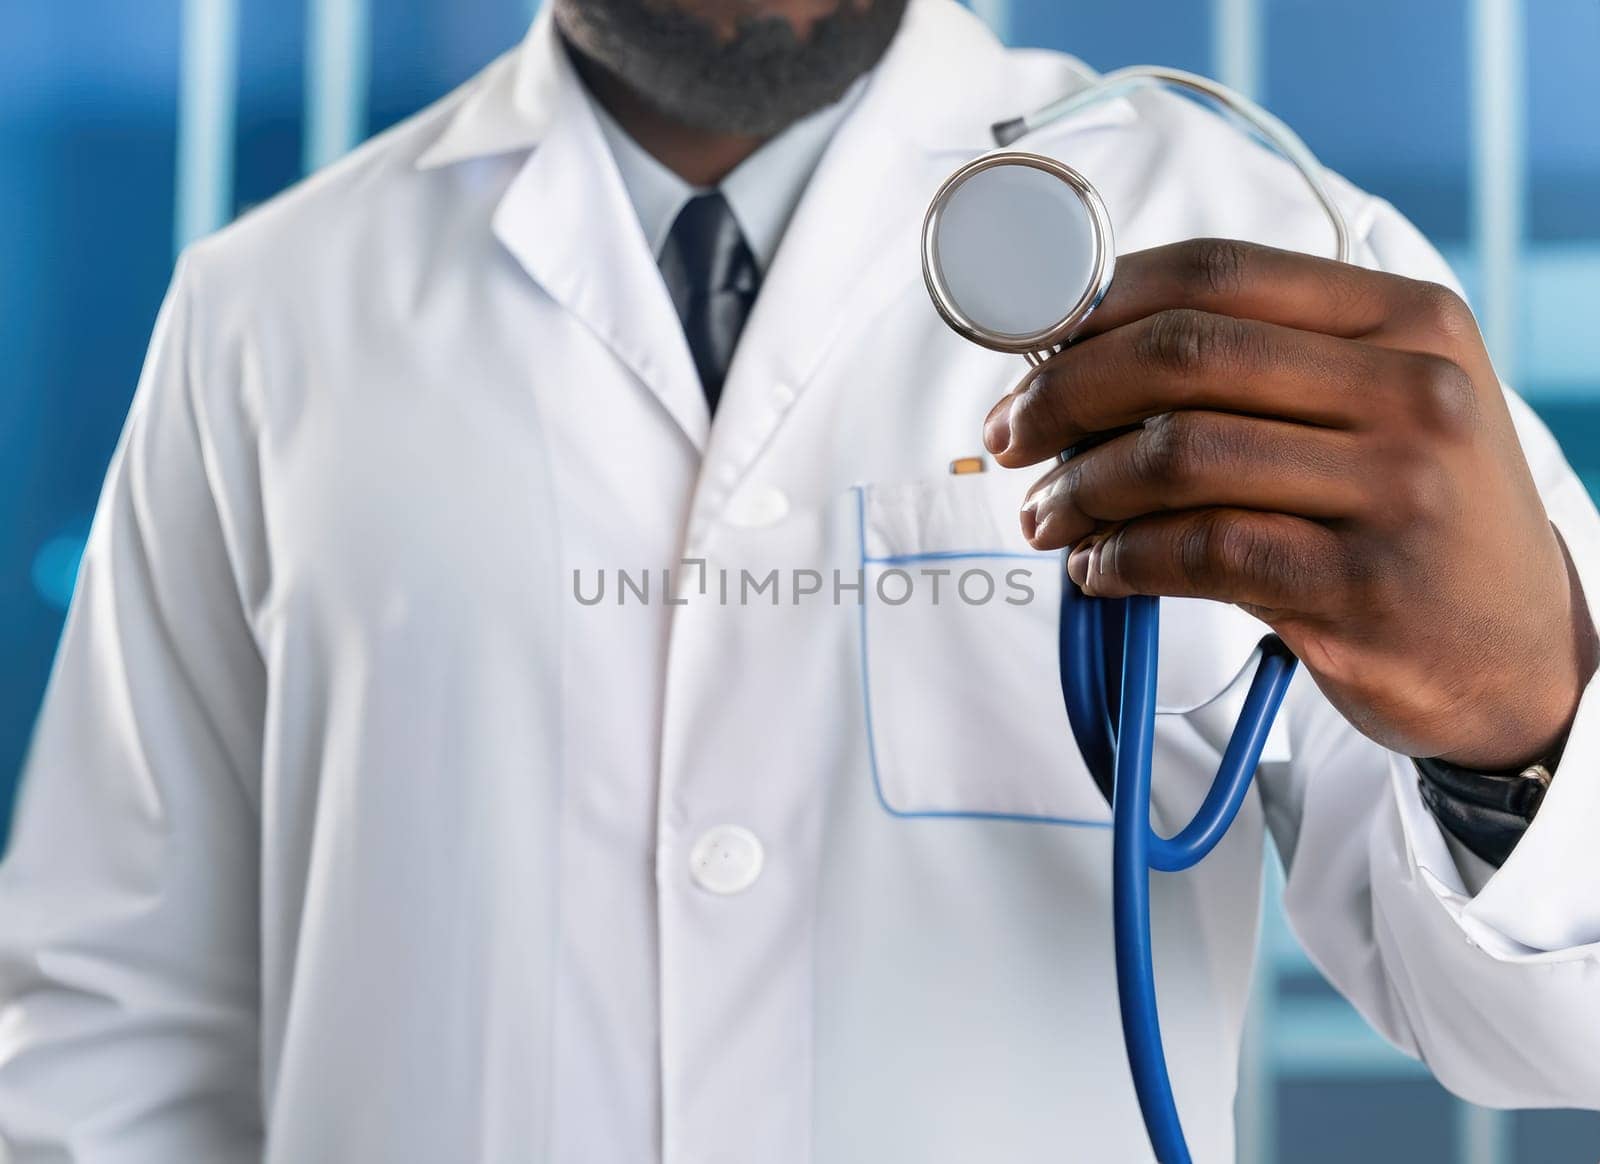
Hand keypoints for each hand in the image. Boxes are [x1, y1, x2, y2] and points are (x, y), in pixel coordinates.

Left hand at [985, 238, 1595, 767]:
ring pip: (1178, 456)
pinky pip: (1198, 552)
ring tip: (1044, 517)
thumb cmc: (1414, 518)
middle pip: (1182, 354)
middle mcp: (1410, 389)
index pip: (1216, 270)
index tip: (1029, 345)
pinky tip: (1098, 572)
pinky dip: (1120, 560)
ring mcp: (1395, 488)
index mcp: (1404, 318)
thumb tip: (1073, 361)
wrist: (1521, 653)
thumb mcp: (1372, 411)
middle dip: (1064, 393)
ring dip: (1079, 489)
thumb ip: (1253, 370)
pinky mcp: (1363, 586)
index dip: (1096, 302)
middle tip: (1009, 436)